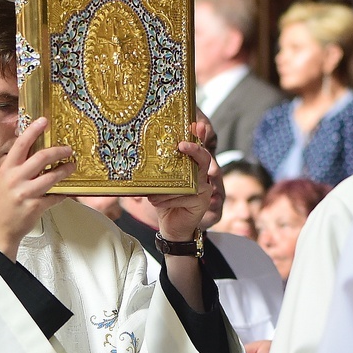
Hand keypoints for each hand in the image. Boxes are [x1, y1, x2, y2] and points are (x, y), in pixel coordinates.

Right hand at [0, 117, 75, 260]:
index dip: (33, 130)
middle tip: (68, 149)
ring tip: (72, 167)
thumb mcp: (4, 179)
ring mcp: (25, 194)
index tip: (44, 121)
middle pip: (41, 158)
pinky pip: (55, 197)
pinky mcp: (35, 207)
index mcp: (7, 169)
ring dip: (65, 170)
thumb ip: (18, 166)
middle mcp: (15, 179)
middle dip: (58, 151)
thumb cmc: (3, 202)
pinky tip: (66, 191)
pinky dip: (63, 193)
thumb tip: (35, 149)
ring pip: (52, 177)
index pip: (20, 144)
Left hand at [148, 121, 212, 240]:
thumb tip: (147, 150)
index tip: (194, 126)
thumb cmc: (165, 201)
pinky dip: (168, 199)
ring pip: (190, 180)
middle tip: (181, 145)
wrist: (171, 226)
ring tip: (152, 193)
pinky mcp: (202, 202)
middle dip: (194, 150)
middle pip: (203, 158)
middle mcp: (202, 176)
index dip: (198, 137)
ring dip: (167, 188)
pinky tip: (156, 202)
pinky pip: (186, 196)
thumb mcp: (161, 182)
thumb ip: (161, 168)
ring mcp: (205, 189)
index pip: (198, 148)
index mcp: (192, 168)